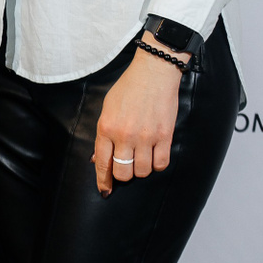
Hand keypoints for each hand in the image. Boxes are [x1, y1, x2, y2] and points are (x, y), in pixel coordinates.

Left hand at [93, 37, 184, 195]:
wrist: (153, 72)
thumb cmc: (128, 88)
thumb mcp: (107, 108)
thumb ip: (103, 134)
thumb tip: (98, 158)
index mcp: (107, 128)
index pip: (102, 163)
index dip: (103, 181)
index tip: (105, 190)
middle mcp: (125, 135)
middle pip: (123, 173)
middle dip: (123, 174)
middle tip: (126, 167)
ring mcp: (146, 137)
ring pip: (142, 171)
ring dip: (141, 169)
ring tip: (141, 157)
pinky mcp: (164, 136)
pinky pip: (161, 164)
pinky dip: (157, 165)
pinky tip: (155, 156)